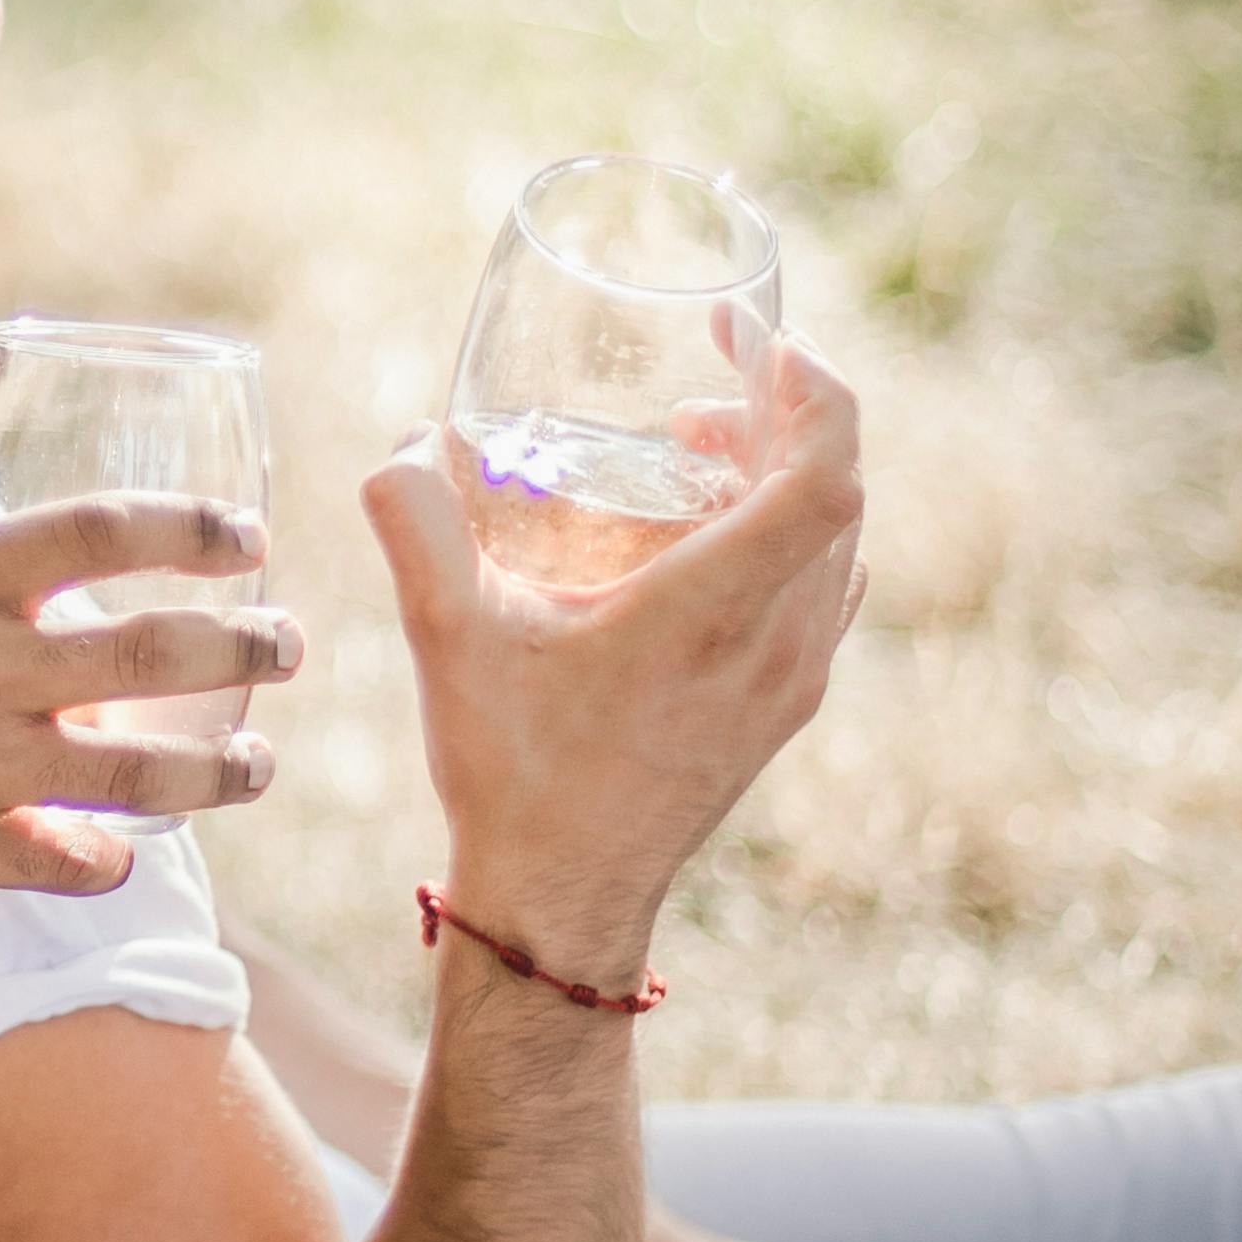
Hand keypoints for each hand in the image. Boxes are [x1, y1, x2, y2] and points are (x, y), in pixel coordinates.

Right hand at [0, 499, 298, 930]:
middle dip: (242, 646)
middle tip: (289, 645)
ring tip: (254, 764)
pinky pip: (64, 860)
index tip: (246, 539)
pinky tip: (121, 855)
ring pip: (136, 774)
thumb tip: (7, 561)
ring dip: (216, 770)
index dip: (192, 530)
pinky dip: (106, 858)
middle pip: (148, 652)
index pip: (99, 530)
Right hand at [361, 340, 863, 976]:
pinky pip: (825, 590)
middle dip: (781, 417)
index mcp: (714, 611)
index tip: (755, 341)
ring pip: (837, 540)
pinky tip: (707, 540)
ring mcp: (793, 680)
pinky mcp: (785, 708)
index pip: (828, 473)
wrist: (561, 899)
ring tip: (693, 456)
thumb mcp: (448, 638)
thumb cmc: (513, 772)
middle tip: (693, 398)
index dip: (812, 388)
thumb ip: (417, 525)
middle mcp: (778, 642)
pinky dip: (787, 536)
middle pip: (837, 490)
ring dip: (784, 477)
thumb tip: (404, 445)